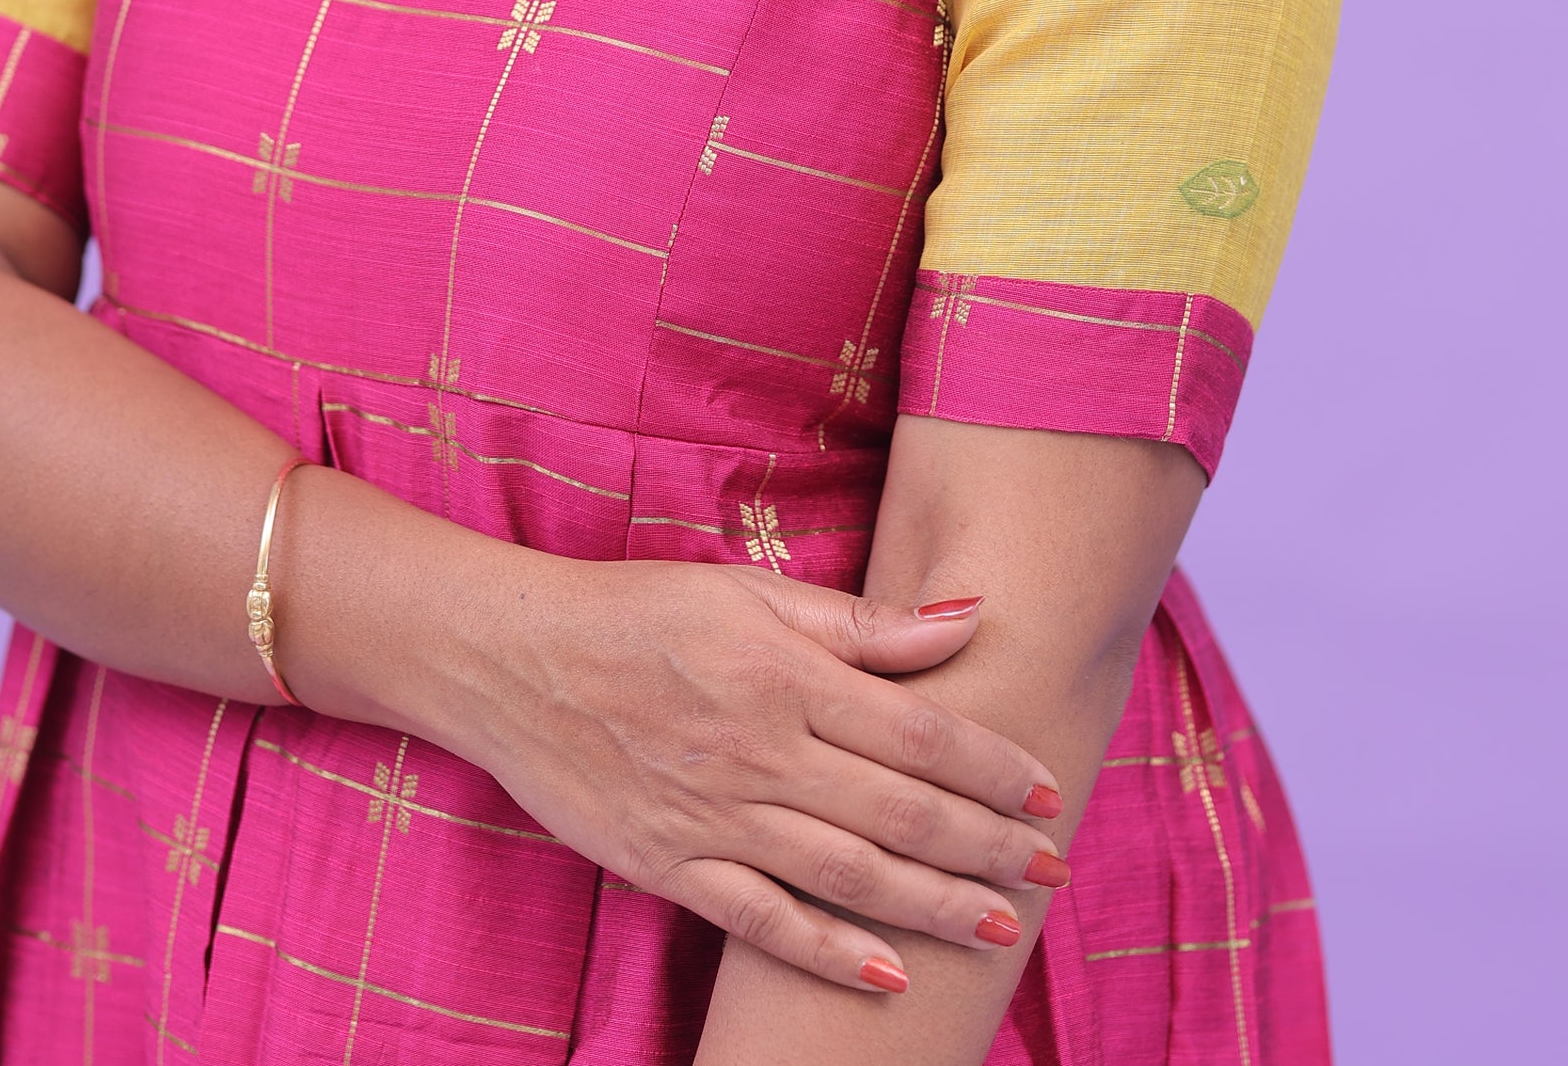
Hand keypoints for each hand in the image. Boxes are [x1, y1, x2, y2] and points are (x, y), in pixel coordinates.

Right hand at [427, 553, 1068, 994]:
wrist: (513, 659)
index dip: (990, 765)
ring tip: (1003, 925)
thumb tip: (967, 618)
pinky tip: (890, 975)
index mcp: (783, 672)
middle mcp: (759, 749)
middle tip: (1054, 864)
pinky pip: (764, 921)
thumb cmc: (638, 611)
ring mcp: (714, 815)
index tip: (1046, 787)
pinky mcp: (671, 866)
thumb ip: (859, 621)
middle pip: (898, 813)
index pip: (916, 731)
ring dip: (935, 905)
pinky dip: (831, 953)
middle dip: (987, 845)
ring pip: (848, 875)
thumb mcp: (747, 591)